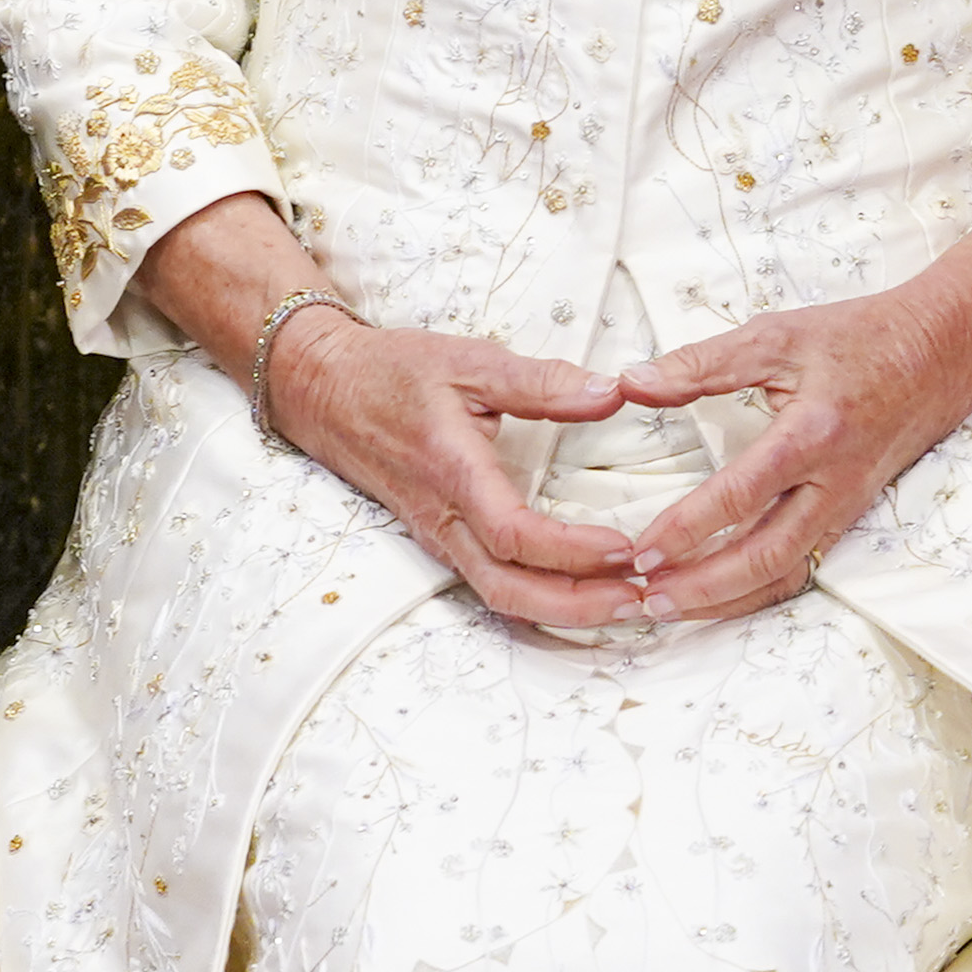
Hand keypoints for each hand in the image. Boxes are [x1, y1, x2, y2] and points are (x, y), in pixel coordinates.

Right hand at [133, 191, 640, 630]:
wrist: (324, 391)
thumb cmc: (394, 371)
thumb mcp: (469, 360)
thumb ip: (542, 381)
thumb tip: (612, 392)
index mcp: (451, 470)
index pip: (515, 535)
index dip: (575, 552)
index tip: (629, 547)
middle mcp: (443, 518)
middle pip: (512, 592)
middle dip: (583, 607)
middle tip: (647, 600)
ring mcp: (439, 537)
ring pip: (503, 599)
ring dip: (569, 611)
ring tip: (630, 603)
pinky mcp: (442, 541)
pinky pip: (494, 586)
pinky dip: (545, 600)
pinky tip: (587, 592)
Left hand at [610, 160, 971, 622]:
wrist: (941, 353)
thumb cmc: (856, 339)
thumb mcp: (776, 336)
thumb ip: (701, 363)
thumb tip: (630, 382)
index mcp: (812, 434)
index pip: (741, 494)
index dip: (688, 528)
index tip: (641, 550)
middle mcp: (834, 482)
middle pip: (767, 556)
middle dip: (705, 589)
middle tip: (646, 601)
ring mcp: (847, 505)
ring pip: (786, 572)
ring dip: (728, 599)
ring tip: (670, 610)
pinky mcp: (850, 514)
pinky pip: (803, 564)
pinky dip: (757, 589)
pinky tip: (718, 597)